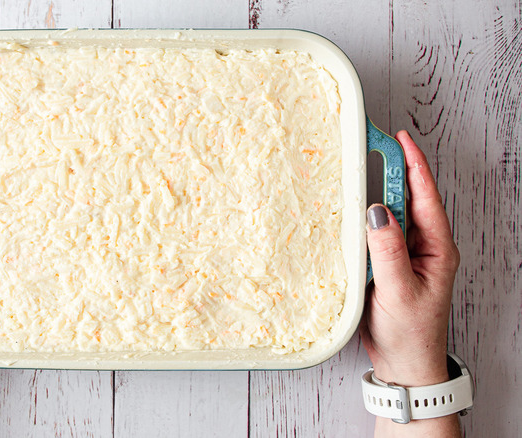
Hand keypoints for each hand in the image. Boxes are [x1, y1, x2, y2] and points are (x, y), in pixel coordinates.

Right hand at [360, 131, 460, 435]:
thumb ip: (387, 249)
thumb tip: (376, 209)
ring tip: (361, 167)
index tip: (400, 138)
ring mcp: (406, 254)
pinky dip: (366, 216)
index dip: (413, 165)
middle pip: (410, 198)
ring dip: (378, 191)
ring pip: (392, 214)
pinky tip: (351, 208)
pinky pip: (377, 232)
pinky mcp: (388, 263)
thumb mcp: (398, 290)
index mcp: (437, 248)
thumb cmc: (408, 332)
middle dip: (395, 169)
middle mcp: (424, 246)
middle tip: (374, 144)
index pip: (426, 196)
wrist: (404, 364)